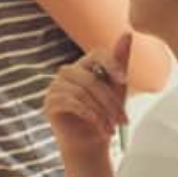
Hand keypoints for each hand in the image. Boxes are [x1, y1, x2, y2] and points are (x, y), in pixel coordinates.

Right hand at [44, 33, 131, 156]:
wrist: (90, 144)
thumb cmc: (104, 115)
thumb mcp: (117, 89)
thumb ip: (119, 61)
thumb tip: (127, 32)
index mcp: (83, 66)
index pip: (97, 54)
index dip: (111, 64)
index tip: (125, 80)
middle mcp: (67, 73)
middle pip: (91, 79)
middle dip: (110, 101)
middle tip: (123, 120)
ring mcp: (55, 87)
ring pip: (82, 93)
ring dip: (102, 113)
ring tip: (112, 128)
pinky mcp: (49, 103)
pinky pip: (71, 103)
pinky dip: (90, 116)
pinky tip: (100, 128)